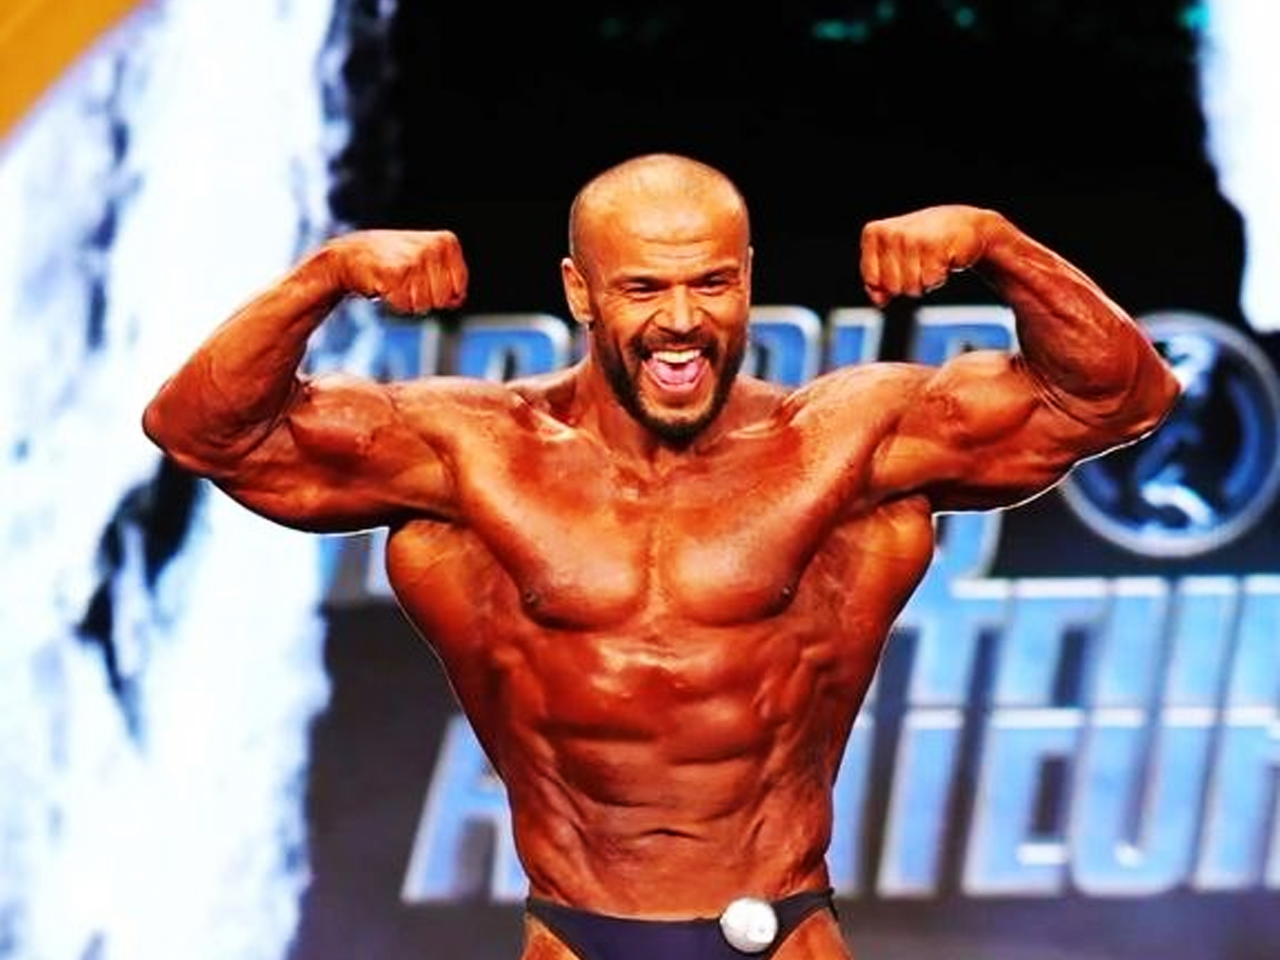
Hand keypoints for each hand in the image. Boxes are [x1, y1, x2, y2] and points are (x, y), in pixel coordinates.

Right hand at [329, 229, 468, 314]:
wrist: (351, 254)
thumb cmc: (392, 261)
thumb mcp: (428, 263)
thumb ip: (450, 280)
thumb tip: (457, 300)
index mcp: (447, 242)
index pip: (459, 290)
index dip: (441, 294)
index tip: (423, 280)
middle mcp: (433, 247)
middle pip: (442, 300)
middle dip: (424, 299)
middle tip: (407, 281)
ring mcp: (415, 258)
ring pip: (423, 305)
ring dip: (408, 301)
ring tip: (396, 282)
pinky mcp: (396, 272)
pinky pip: (405, 305)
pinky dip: (394, 302)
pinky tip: (385, 284)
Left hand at [859, 205, 1002, 306]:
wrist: (964, 225)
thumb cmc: (924, 243)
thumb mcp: (894, 258)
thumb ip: (878, 282)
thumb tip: (879, 301)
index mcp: (873, 233)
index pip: (871, 280)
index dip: (889, 282)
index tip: (901, 265)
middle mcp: (890, 232)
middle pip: (892, 287)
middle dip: (908, 284)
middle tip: (920, 264)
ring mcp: (911, 238)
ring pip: (911, 287)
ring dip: (925, 282)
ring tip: (931, 261)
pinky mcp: (933, 246)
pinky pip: (929, 282)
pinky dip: (938, 279)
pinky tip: (943, 260)